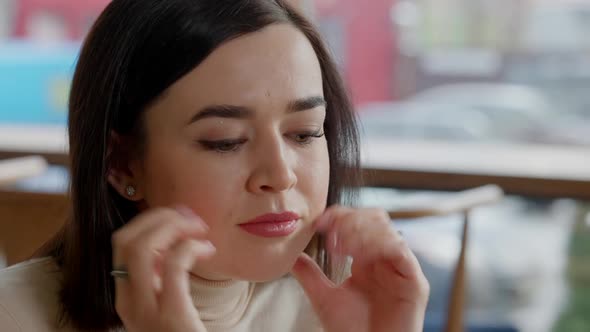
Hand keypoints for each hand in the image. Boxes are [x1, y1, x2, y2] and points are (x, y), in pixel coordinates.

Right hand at [111, 207, 215, 331]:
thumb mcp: (165, 301)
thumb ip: (160, 275)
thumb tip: (171, 239)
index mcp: (126, 296)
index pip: (121, 243)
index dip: (148, 221)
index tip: (176, 216)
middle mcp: (128, 301)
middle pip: (125, 239)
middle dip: (158, 217)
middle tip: (189, 217)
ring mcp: (145, 310)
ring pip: (142, 246)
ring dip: (172, 226)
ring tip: (199, 229)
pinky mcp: (170, 315)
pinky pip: (174, 264)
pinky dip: (191, 247)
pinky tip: (208, 251)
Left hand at [291, 206, 429, 331]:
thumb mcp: (325, 298)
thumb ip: (310, 275)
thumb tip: (291, 257)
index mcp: (367, 259)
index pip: (359, 222)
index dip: (340, 216)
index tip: (319, 223)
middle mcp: (385, 259)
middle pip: (375, 218)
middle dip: (351, 220)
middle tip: (331, 233)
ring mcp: (401, 269)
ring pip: (386, 230)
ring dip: (360, 232)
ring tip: (341, 247)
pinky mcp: (415, 282)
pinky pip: (399, 250)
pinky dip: (376, 245)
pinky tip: (357, 256)